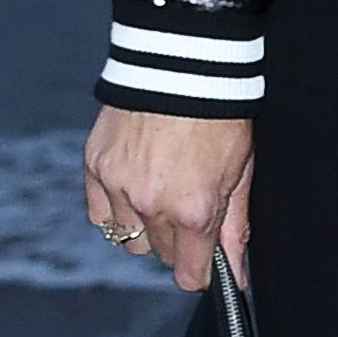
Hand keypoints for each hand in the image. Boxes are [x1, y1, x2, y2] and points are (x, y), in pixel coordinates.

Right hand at [82, 106, 254, 290]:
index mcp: (193, 210)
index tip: (203, 263)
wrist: (186, 63)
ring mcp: (119, 187)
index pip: (188, 273)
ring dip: (144, 224)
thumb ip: (234, 224)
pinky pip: (100, 214)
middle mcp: (151, 204)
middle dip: (176, 240)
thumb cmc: (221, 112)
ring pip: (127, 237)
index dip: (200, 271)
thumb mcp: (241, 170)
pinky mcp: (95, 167)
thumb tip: (234, 272)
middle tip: (188, 204)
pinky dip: (114, 207)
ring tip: (162, 188)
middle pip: (159, 254)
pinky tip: (134, 182)